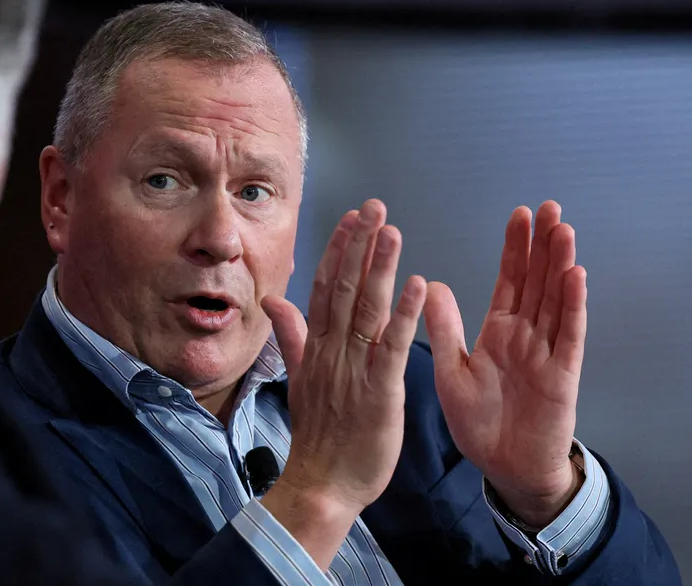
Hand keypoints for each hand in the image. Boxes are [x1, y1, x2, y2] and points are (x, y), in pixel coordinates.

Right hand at [261, 199, 426, 568]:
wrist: (321, 483)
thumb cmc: (318, 436)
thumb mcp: (300, 379)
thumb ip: (291, 336)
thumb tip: (273, 299)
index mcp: (316, 349)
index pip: (324, 289)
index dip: (339, 251)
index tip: (351, 219)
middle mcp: (332, 352)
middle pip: (344, 288)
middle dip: (359, 246)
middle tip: (374, 207)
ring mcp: (354, 369)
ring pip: (366, 309)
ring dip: (379, 268)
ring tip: (392, 231)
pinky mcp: (379, 391)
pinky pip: (391, 346)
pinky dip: (405, 315)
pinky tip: (418, 285)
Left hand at [424, 201, 586, 526]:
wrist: (503, 467)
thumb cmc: (478, 423)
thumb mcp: (451, 372)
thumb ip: (444, 330)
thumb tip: (430, 285)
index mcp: (498, 332)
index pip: (509, 281)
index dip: (515, 249)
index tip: (518, 215)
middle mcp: (525, 336)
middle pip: (537, 282)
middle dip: (542, 245)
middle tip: (548, 207)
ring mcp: (546, 354)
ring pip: (554, 301)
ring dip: (559, 266)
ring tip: (562, 230)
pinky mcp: (561, 376)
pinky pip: (568, 337)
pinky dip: (572, 307)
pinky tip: (575, 277)